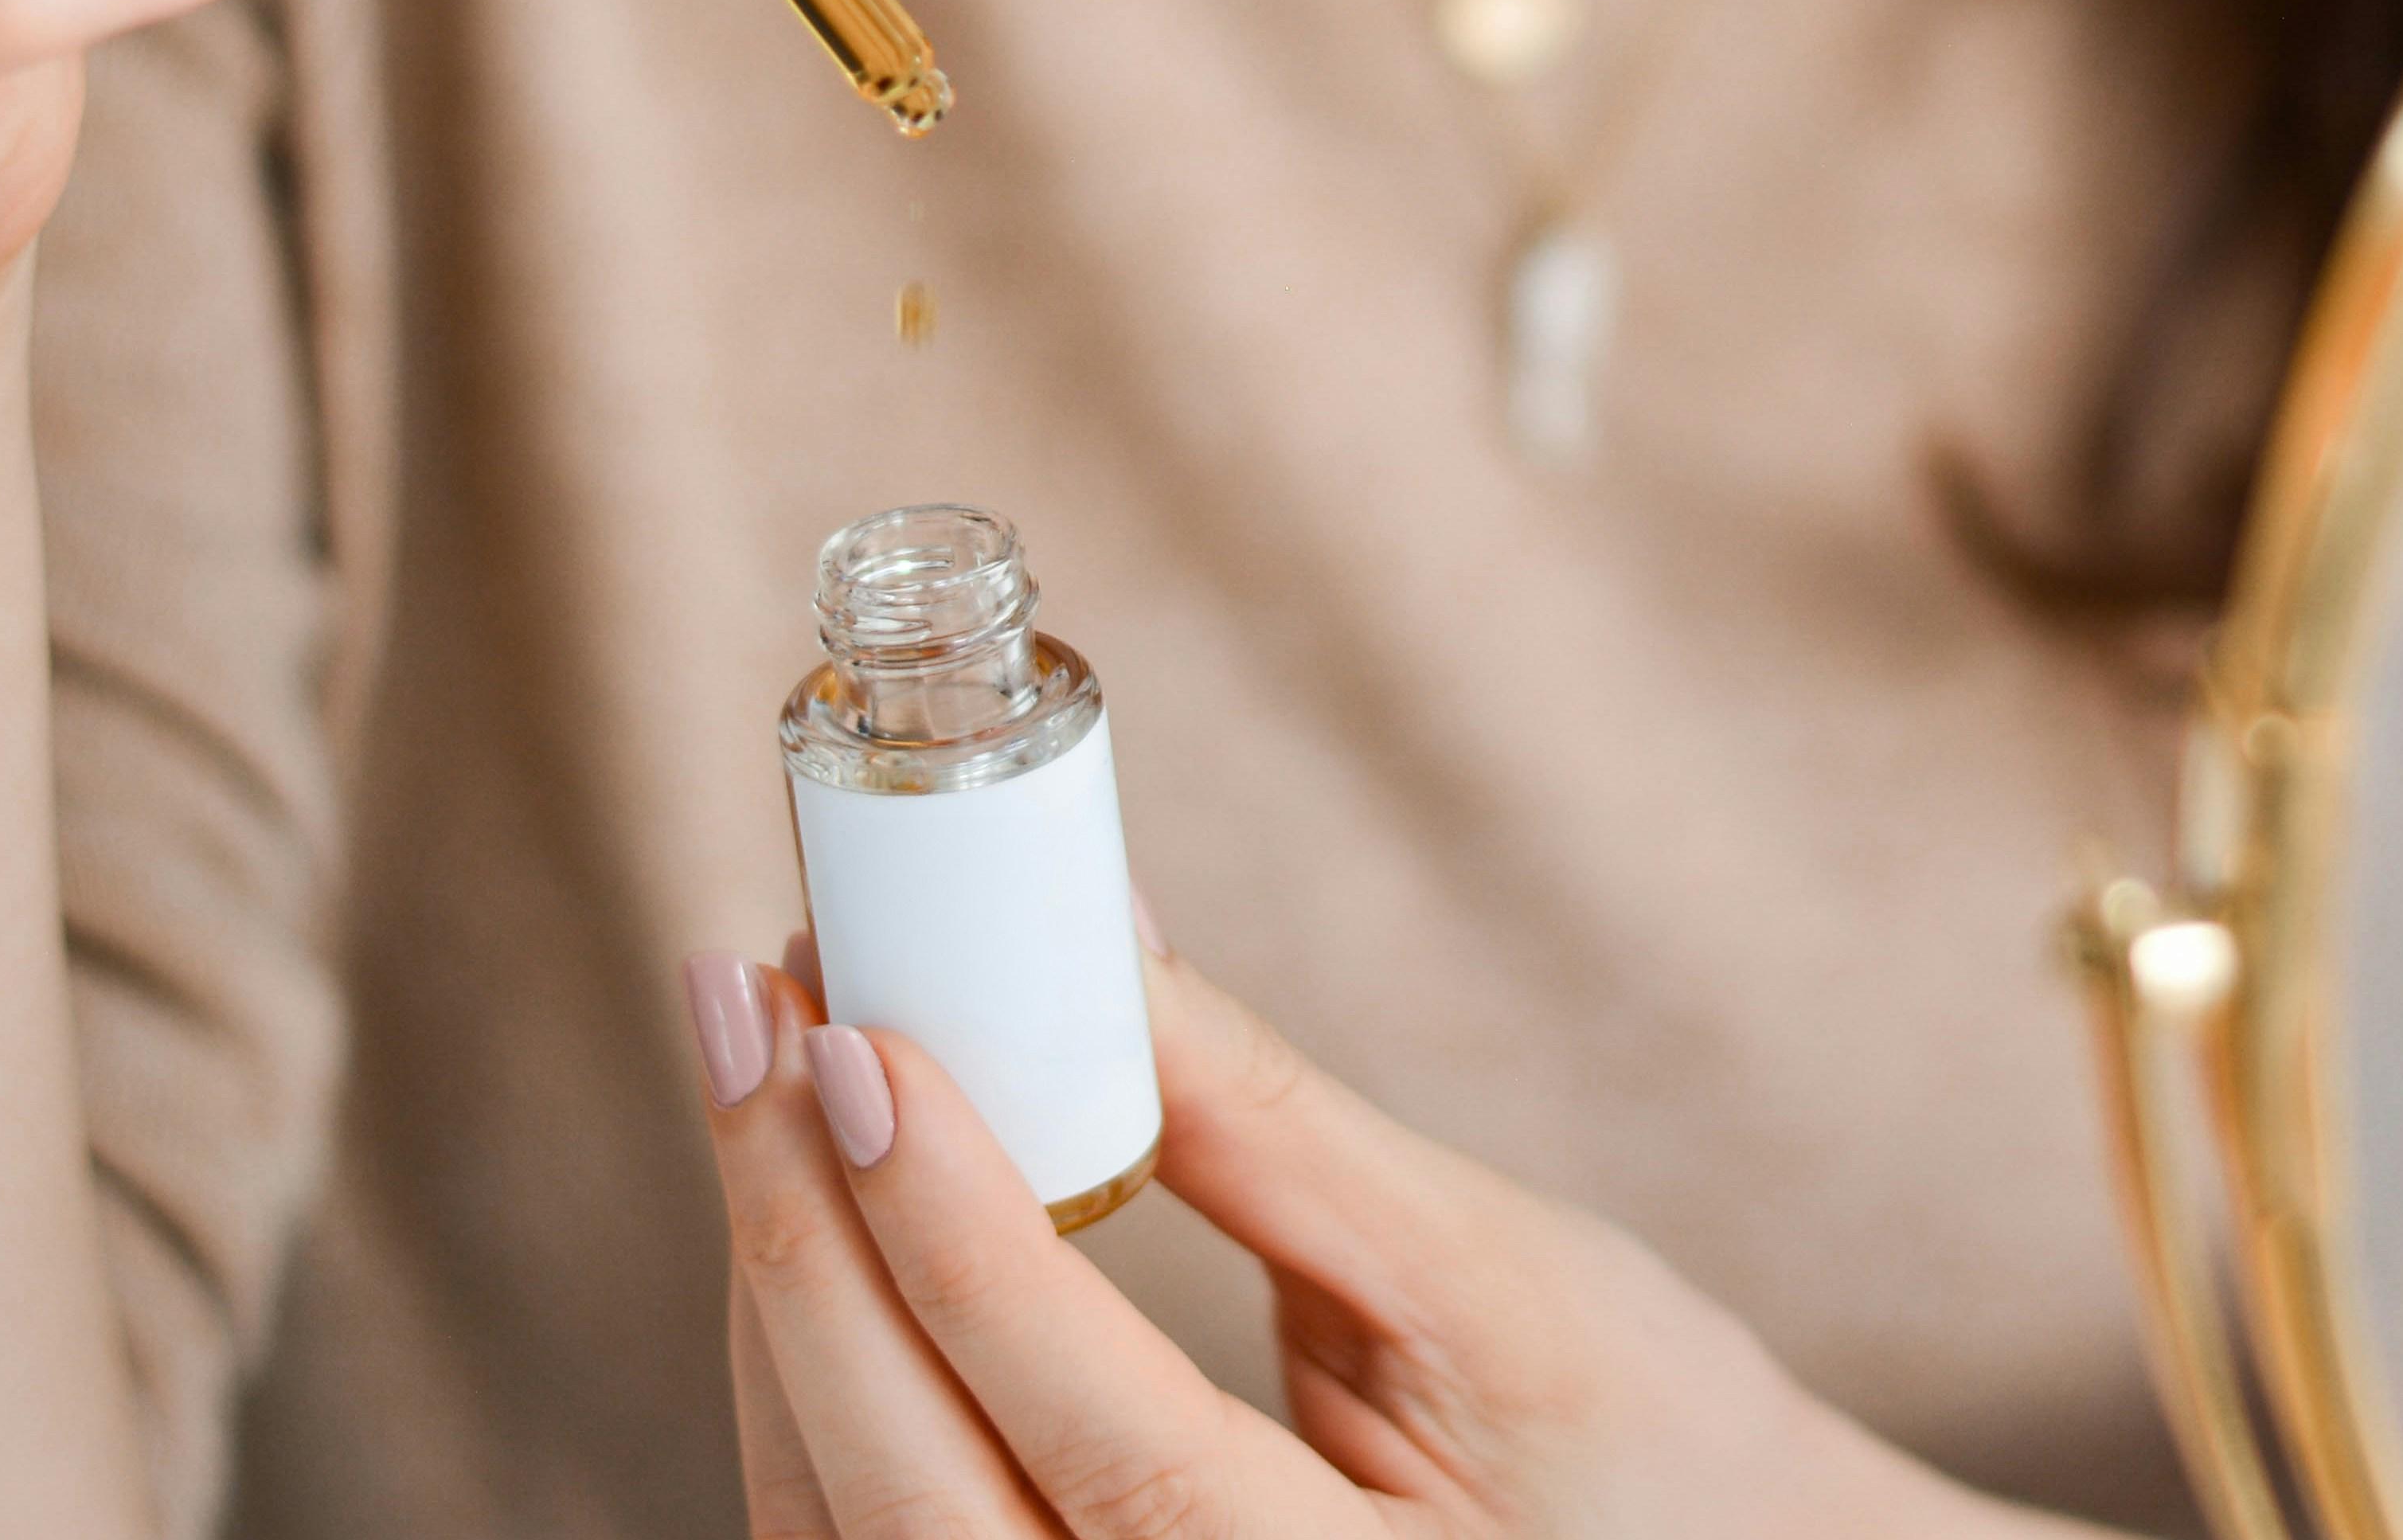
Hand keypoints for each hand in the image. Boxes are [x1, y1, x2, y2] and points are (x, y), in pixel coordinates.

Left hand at [687, 927, 2088, 1539]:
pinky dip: (818, 1394)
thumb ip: (1271, 1131)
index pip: (1114, 1454)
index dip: (958, 1246)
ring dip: (785, 1307)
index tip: (851, 1037)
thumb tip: (1088, 922)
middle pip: (918, 1520)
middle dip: (802, 1243)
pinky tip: (815, 1222)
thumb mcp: (1498, 1285)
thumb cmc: (1659, 1456)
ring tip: (761, 1071)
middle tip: (743, 1002)